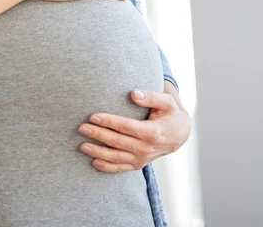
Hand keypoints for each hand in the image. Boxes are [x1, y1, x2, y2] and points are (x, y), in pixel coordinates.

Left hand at [77, 88, 191, 172]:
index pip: (126, 127)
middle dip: (98, 135)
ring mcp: (142, 158)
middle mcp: (147, 148)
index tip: (93, 116)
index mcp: (153, 132)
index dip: (109, 122)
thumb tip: (133, 93)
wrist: (180, 134)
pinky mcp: (139, 164)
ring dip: (98, 152)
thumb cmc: (171, 114)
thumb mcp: (167, 101)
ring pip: (116, 158)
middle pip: (118, 142)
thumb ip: (151, 96)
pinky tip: (93, 162)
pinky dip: (107, 167)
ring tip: (82, 146)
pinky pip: (121, 168)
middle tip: (82, 128)